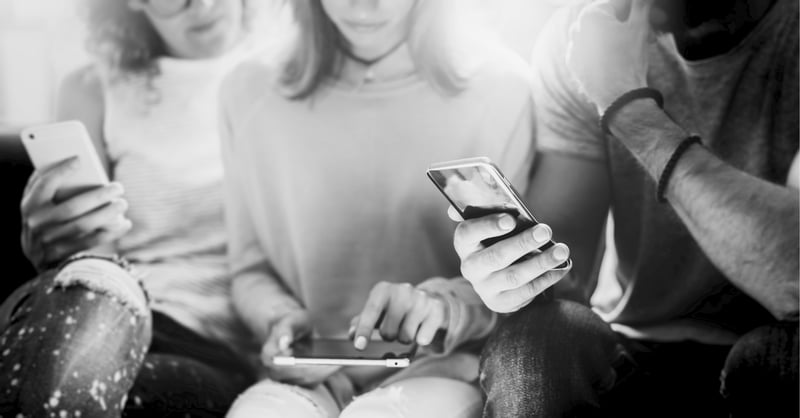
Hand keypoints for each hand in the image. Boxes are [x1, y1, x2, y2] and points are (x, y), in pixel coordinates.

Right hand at [21, 157, 130, 270]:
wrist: (37, 255)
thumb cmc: (45, 217)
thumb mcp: (39, 202)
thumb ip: (49, 185)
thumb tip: (76, 164)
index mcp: (29, 205)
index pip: (44, 185)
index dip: (61, 171)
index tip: (80, 159)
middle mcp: (37, 223)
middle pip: (72, 208)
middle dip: (98, 196)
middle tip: (118, 187)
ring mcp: (49, 240)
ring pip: (83, 225)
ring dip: (107, 213)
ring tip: (123, 203)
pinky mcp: (63, 254)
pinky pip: (91, 242)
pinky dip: (111, 232)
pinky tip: (125, 223)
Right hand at [260, 310, 340, 386]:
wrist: (292, 327)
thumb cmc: (291, 321)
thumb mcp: (290, 320)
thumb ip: (285, 330)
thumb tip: (283, 344)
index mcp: (269, 357)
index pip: (291, 368)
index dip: (310, 367)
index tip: (328, 363)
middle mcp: (274, 371)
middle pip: (302, 378)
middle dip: (322, 371)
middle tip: (341, 362)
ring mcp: (285, 378)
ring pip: (309, 382)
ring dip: (326, 373)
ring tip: (342, 363)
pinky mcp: (297, 380)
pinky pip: (313, 381)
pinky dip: (325, 373)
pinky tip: (338, 364)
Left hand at [351, 281, 448, 348]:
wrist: (429, 302)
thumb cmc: (397, 308)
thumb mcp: (378, 310)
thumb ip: (363, 321)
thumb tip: (352, 333)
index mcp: (383, 290)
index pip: (371, 311)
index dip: (364, 330)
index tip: (359, 346)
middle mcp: (402, 291)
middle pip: (388, 331)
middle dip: (389, 336)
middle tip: (394, 328)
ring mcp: (421, 299)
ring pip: (405, 337)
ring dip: (405, 338)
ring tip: (408, 327)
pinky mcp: (435, 310)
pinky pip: (423, 338)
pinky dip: (421, 339)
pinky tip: (421, 329)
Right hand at [450, 207, 570, 312]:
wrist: (494, 278)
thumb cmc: (496, 241)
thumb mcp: (489, 226)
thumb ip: (482, 210)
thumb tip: (462, 191)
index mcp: (463, 243)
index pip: (467, 233)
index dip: (488, 226)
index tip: (511, 219)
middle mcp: (470, 267)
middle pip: (496, 256)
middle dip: (523, 243)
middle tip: (546, 230)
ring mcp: (484, 288)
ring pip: (514, 276)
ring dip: (541, 262)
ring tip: (562, 250)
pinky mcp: (500, 303)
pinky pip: (526, 292)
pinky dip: (546, 279)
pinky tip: (561, 267)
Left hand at [566, 0, 654, 112]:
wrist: (618, 96)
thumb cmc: (630, 59)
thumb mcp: (639, 26)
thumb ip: (641, 5)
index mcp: (590, 15)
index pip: (617, 3)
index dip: (636, 7)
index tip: (651, 15)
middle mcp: (576, 29)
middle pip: (605, 19)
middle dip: (626, 22)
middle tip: (648, 30)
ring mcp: (573, 47)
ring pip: (597, 34)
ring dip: (615, 35)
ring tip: (634, 45)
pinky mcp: (573, 64)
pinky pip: (589, 50)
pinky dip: (602, 50)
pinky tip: (617, 57)